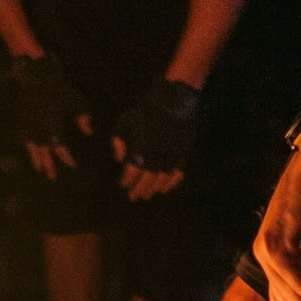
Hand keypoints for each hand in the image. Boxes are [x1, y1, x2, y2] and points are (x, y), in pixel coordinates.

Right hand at [10, 55, 90, 180]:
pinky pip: (23, 137)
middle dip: (48, 164)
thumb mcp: (76, 99)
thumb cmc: (58, 85)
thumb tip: (88, 132)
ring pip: (31, 146)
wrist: (36, 73)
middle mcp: (38, 128)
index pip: (59, 147)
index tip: (72, 165)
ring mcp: (28, 124)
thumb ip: (83, 117)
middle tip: (51, 177)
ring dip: (35, 158)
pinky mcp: (22, 118)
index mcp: (52, 125)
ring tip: (38, 168)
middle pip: (43, 151)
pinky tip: (30, 149)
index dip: (65, 157)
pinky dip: (27, 146)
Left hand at [111, 79, 198, 200]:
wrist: (172, 102)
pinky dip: (171, 183)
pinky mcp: (183, 153)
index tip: (122, 185)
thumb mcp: (124, 122)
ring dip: (153, 189)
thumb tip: (118, 159)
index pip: (133, 169)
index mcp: (141, 146)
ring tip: (146, 196)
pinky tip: (164, 190)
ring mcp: (172, 154)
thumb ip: (117, 141)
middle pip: (147, 177)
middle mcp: (157, 153)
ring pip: (162, 178)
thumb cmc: (144, 112)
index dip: (127, 180)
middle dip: (139, 189)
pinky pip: (178, 173)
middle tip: (133, 197)